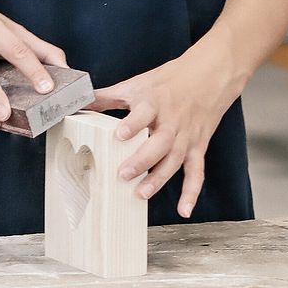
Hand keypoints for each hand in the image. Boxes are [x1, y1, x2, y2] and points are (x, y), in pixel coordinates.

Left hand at [91, 49, 236, 216]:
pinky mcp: (198, 147)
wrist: (207, 77)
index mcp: (154, 102)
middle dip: (142, 160)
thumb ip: (108, 96)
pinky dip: (192, 192)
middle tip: (123, 174)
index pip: (144, 113)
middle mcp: (172, 121)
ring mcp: (186, 137)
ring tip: (141, 193)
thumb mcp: (136, 84)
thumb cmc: (168, 82)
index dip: (133, 124)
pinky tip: (183, 210)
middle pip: (159, 142)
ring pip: (174, 160)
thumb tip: (80, 102)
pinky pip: (196, 172)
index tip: (119, 134)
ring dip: (159, 178)